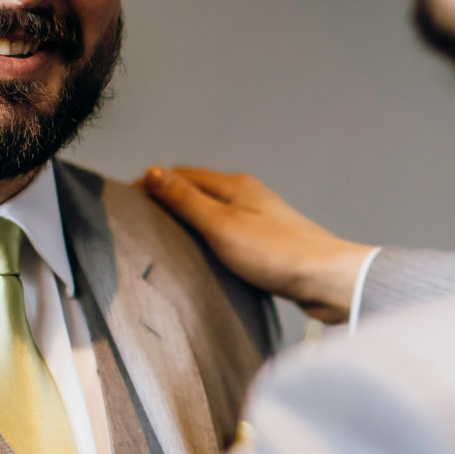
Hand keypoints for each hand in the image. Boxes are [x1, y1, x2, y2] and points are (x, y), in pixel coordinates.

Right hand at [141, 167, 372, 323]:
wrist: (327, 281)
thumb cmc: (277, 255)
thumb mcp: (221, 226)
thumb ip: (186, 200)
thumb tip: (153, 172)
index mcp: (235, 185)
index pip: (182, 174)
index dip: (152, 184)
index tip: (127, 202)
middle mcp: (248, 196)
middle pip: (197, 190)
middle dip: (167, 200)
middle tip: (141, 221)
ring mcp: (260, 218)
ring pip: (213, 212)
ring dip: (188, 219)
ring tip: (166, 239)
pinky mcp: (269, 241)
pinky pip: (228, 231)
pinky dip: (208, 237)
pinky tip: (205, 256)